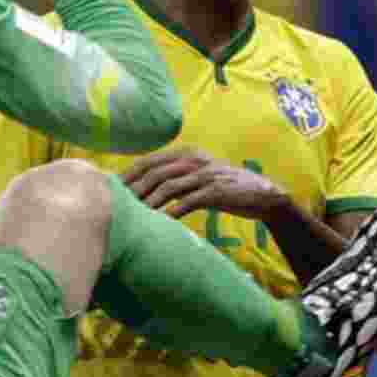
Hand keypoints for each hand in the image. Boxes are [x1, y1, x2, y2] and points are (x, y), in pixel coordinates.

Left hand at [122, 147, 290, 222]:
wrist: (265, 195)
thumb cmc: (225, 189)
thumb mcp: (198, 178)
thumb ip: (174, 179)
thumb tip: (143, 190)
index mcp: (187, 153)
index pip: (149, 161)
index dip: (129, 174)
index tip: (111, 189)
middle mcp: (194, 160)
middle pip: (155, 172)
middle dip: (133, 188)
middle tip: (116, 205)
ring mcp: (206, 174)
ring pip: (168, 186)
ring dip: (149, 201)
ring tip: (133, 215)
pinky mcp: (217, 191)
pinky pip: (189, 202)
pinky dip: (172, 212)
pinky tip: (161, 223)